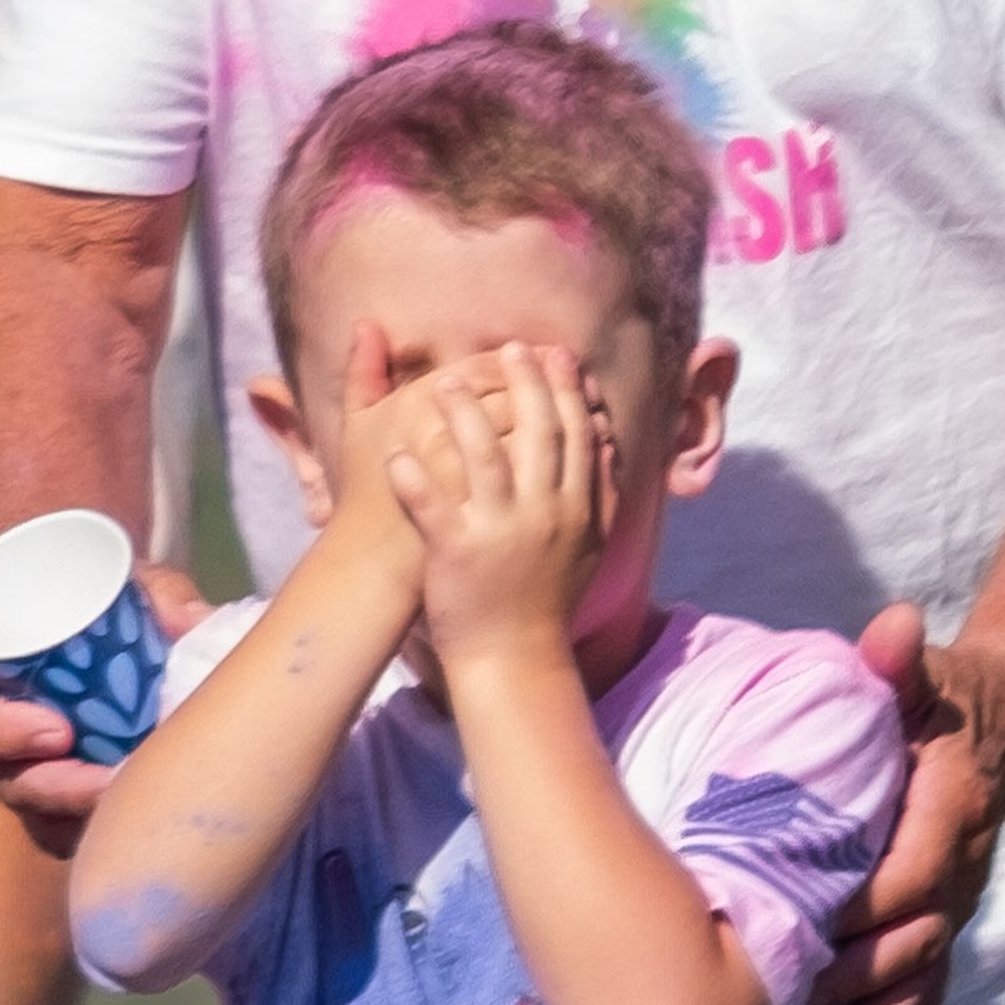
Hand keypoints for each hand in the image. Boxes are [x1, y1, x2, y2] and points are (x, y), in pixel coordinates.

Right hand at [0, 560, 208, 854]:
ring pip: (40, 817)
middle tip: (109, 781)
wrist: (125, 637)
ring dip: (84, 817)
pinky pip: (73, 834)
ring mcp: (30, 775)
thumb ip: (159, 595)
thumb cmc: (104, 604)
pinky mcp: (65, 805)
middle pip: (6, 779)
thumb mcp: (130, 587)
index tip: (58, 731)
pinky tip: (145, 820)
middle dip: (57, 788)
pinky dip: (105, 831)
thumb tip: (189, 622)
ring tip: (136, 804)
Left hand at [383, 340, 605, 664]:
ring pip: (484, 459)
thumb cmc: (547, 599)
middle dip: (525, 384)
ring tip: (445, 380)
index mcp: (575, 509)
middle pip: (537, 435)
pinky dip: (414, 479)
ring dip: (466, 414)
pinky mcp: (456, 553)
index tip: (556, 353)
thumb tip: (607, 441)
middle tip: (509, 346)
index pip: (575, 435)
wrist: (514, 658)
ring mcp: (499, 532)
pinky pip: (433, 508)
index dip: (565, 390)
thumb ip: (601, 493)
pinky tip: (396, 453)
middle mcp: (543, 514)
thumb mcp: (590, 547)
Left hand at [810, 602, 1004, 1004]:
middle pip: (914, 941)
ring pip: (924, 980)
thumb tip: (896, 627)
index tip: (810, 934)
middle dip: (860, 981)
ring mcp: (954, 906)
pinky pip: (927, 995)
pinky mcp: (942, 928)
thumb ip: (901, 659)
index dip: (865, 909)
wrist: (1000, 721)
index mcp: (949, 810)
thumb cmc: (938, 697)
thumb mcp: (921, 671)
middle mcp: (959, 869)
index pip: (910, 874)